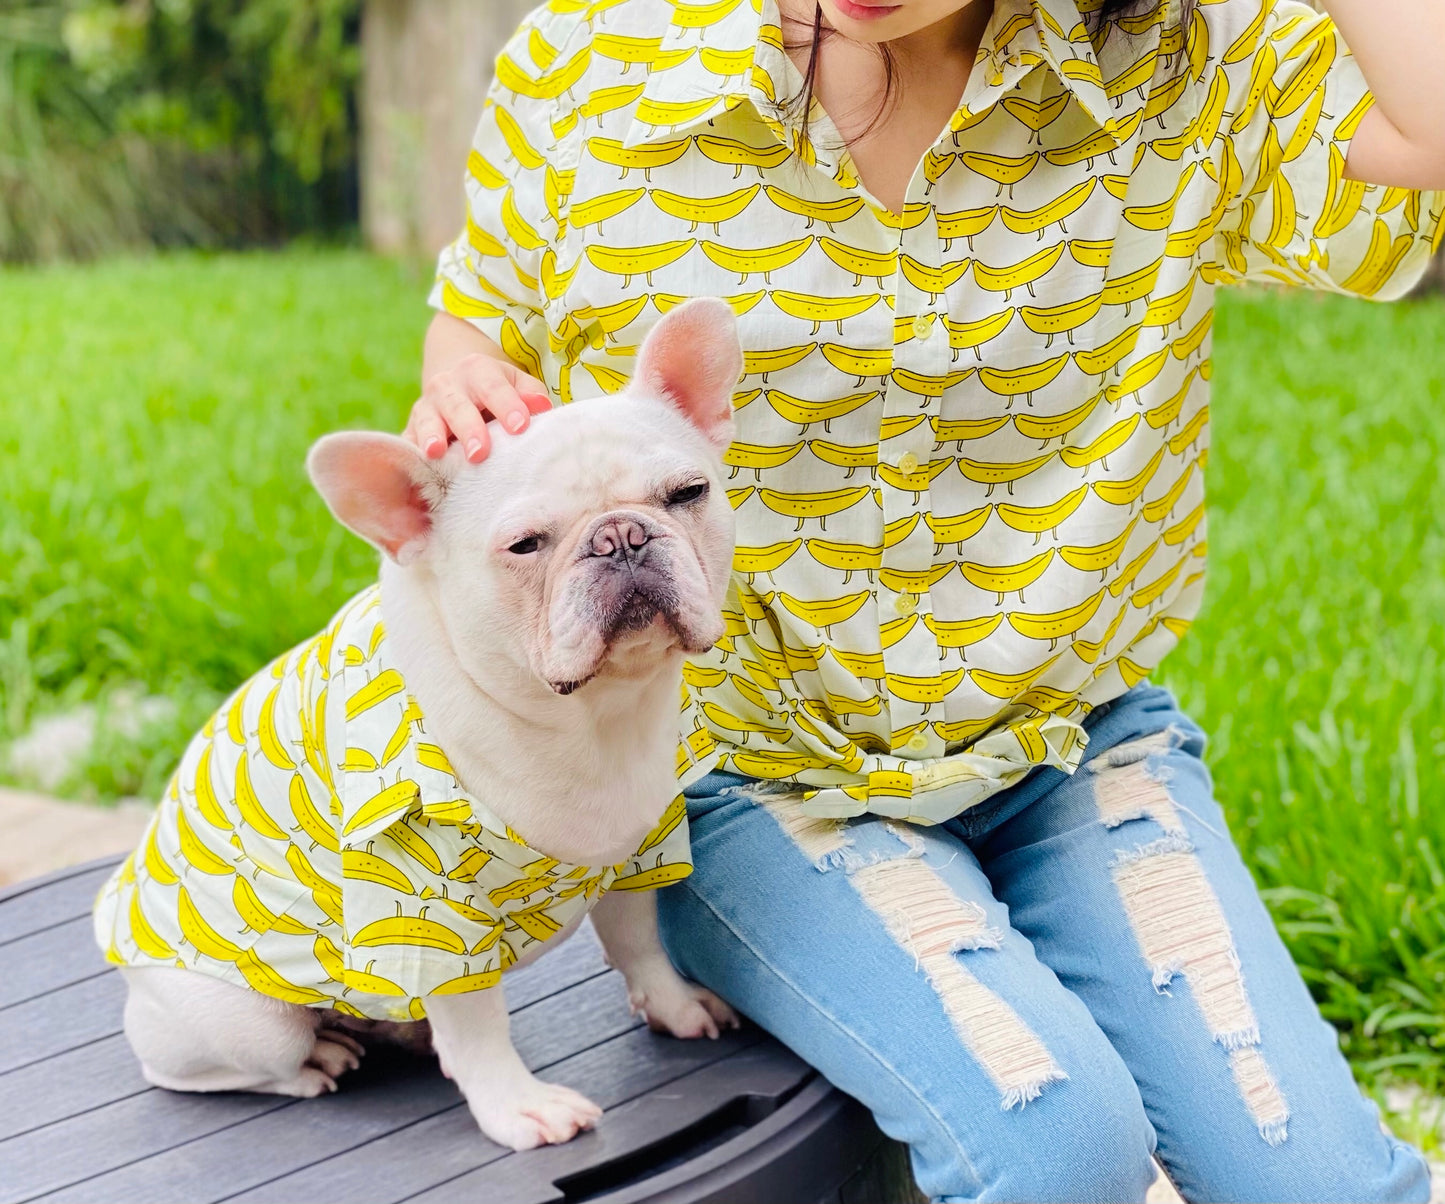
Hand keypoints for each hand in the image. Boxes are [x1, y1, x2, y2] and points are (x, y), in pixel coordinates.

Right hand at [404, 353, 552, 462]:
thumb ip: (530, 394)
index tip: (520, 426)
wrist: (457, 384)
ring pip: (427, 420)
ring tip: (436, 452)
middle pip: (458, 406)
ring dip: (432, 436)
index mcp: (477, 370)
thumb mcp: (516, 383)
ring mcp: (426, 406)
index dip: (507, 405)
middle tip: (480, 452)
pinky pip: (408, 441)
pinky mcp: (412, 428)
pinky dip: (410, 454)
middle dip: (469, 428)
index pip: (494, 387)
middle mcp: (447, 384)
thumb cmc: (496, 391)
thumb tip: (543, 406)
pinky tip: (414, 469)